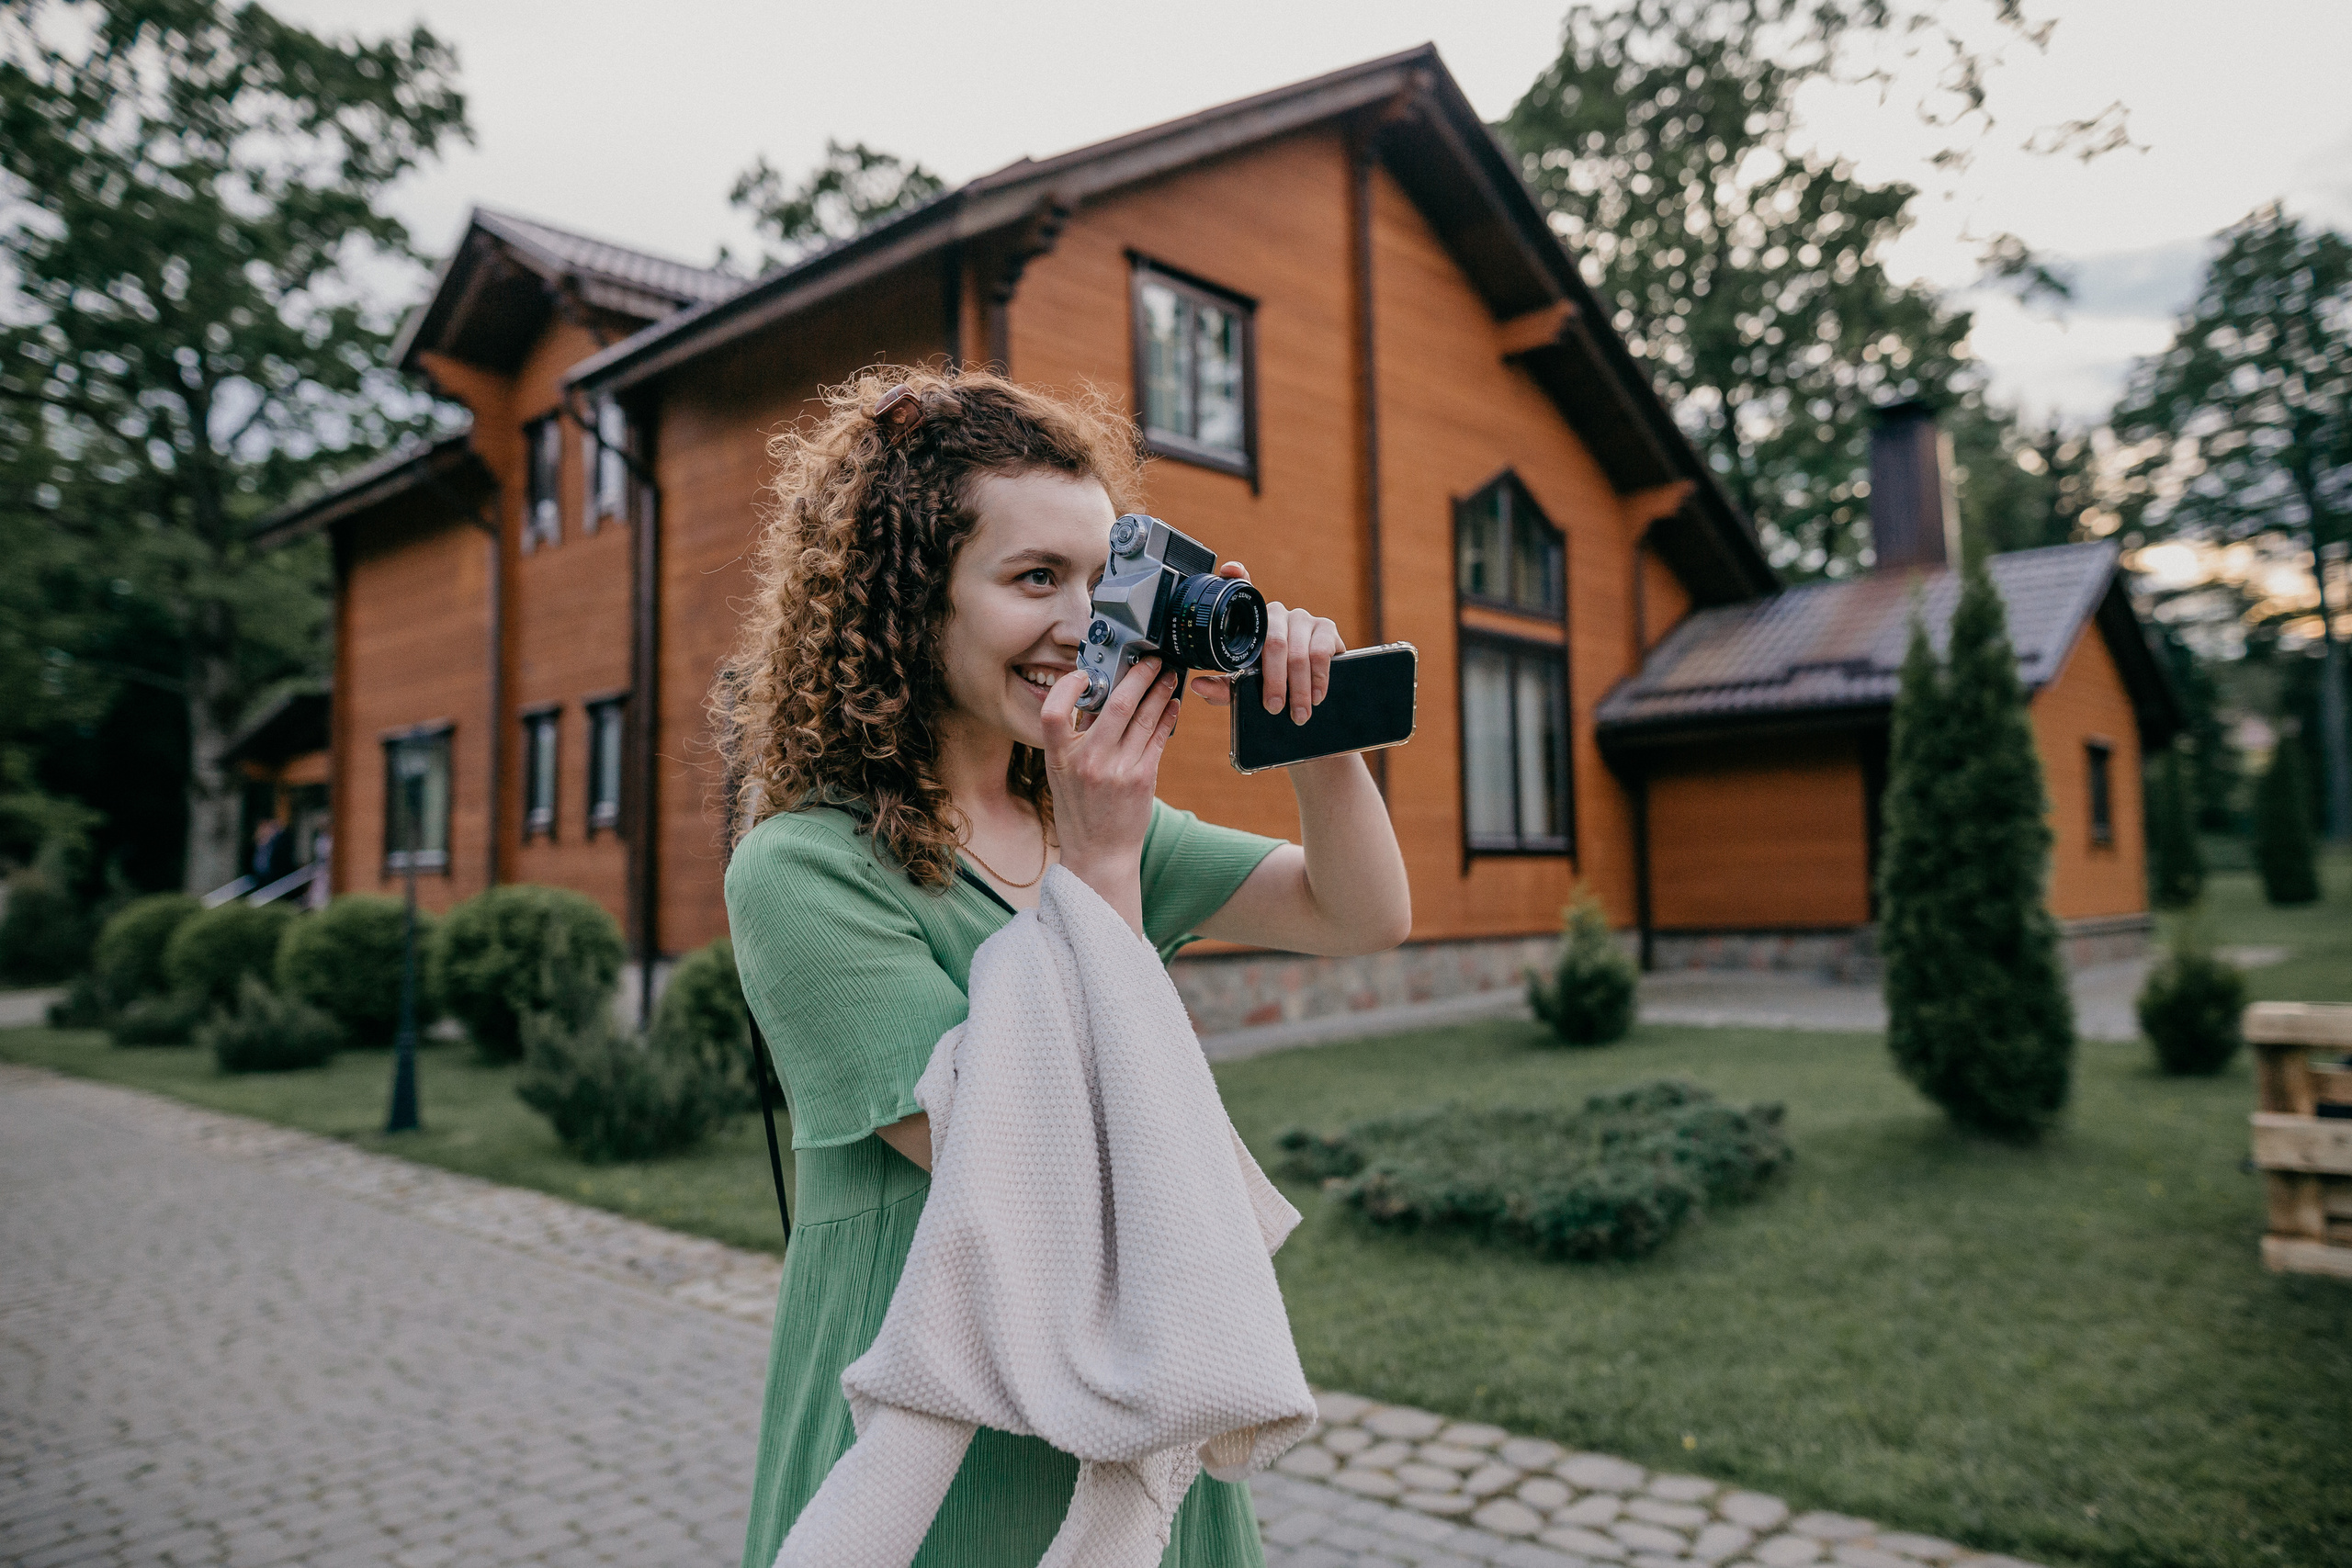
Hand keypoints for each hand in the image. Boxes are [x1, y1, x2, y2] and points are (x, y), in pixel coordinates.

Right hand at [1037, 653, 1181, 933]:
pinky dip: (1167, 716)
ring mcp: (1117, 770)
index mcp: (1060, 759)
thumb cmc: (1079, 811)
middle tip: (1150, 659)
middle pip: (1117, 704)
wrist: (1099, 855)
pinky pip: (1158, 737)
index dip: (1067, 686)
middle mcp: (1088, 762)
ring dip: (1159, 690)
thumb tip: (1097, 698)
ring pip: (1144, 717)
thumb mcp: (1062, 775)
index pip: (1053, 712)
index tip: (1084, 673)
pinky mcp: (1143, 779)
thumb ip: (1075, 740)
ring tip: (1168, 676)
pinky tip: (1172, 705)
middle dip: (1139, 675)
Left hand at [1188, 561, 1344, 724]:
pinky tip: (1315, 694)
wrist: (1310, 691)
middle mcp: (1277, 613)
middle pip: (1273, 643)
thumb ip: (1222, 688)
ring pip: (1297, 653)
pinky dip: (1318, 678)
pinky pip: (1321, 651)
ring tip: (1296, 712)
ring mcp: (1302, 618)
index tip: (1230, 570)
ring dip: (1297, 688)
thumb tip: (1198, 686)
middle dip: (1274, 681)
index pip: (1244, 590)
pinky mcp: (1326, 627)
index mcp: (1252, 622)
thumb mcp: (1245, 687)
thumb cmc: (1272, 682)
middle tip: (1274, 706)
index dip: (1237, 575)